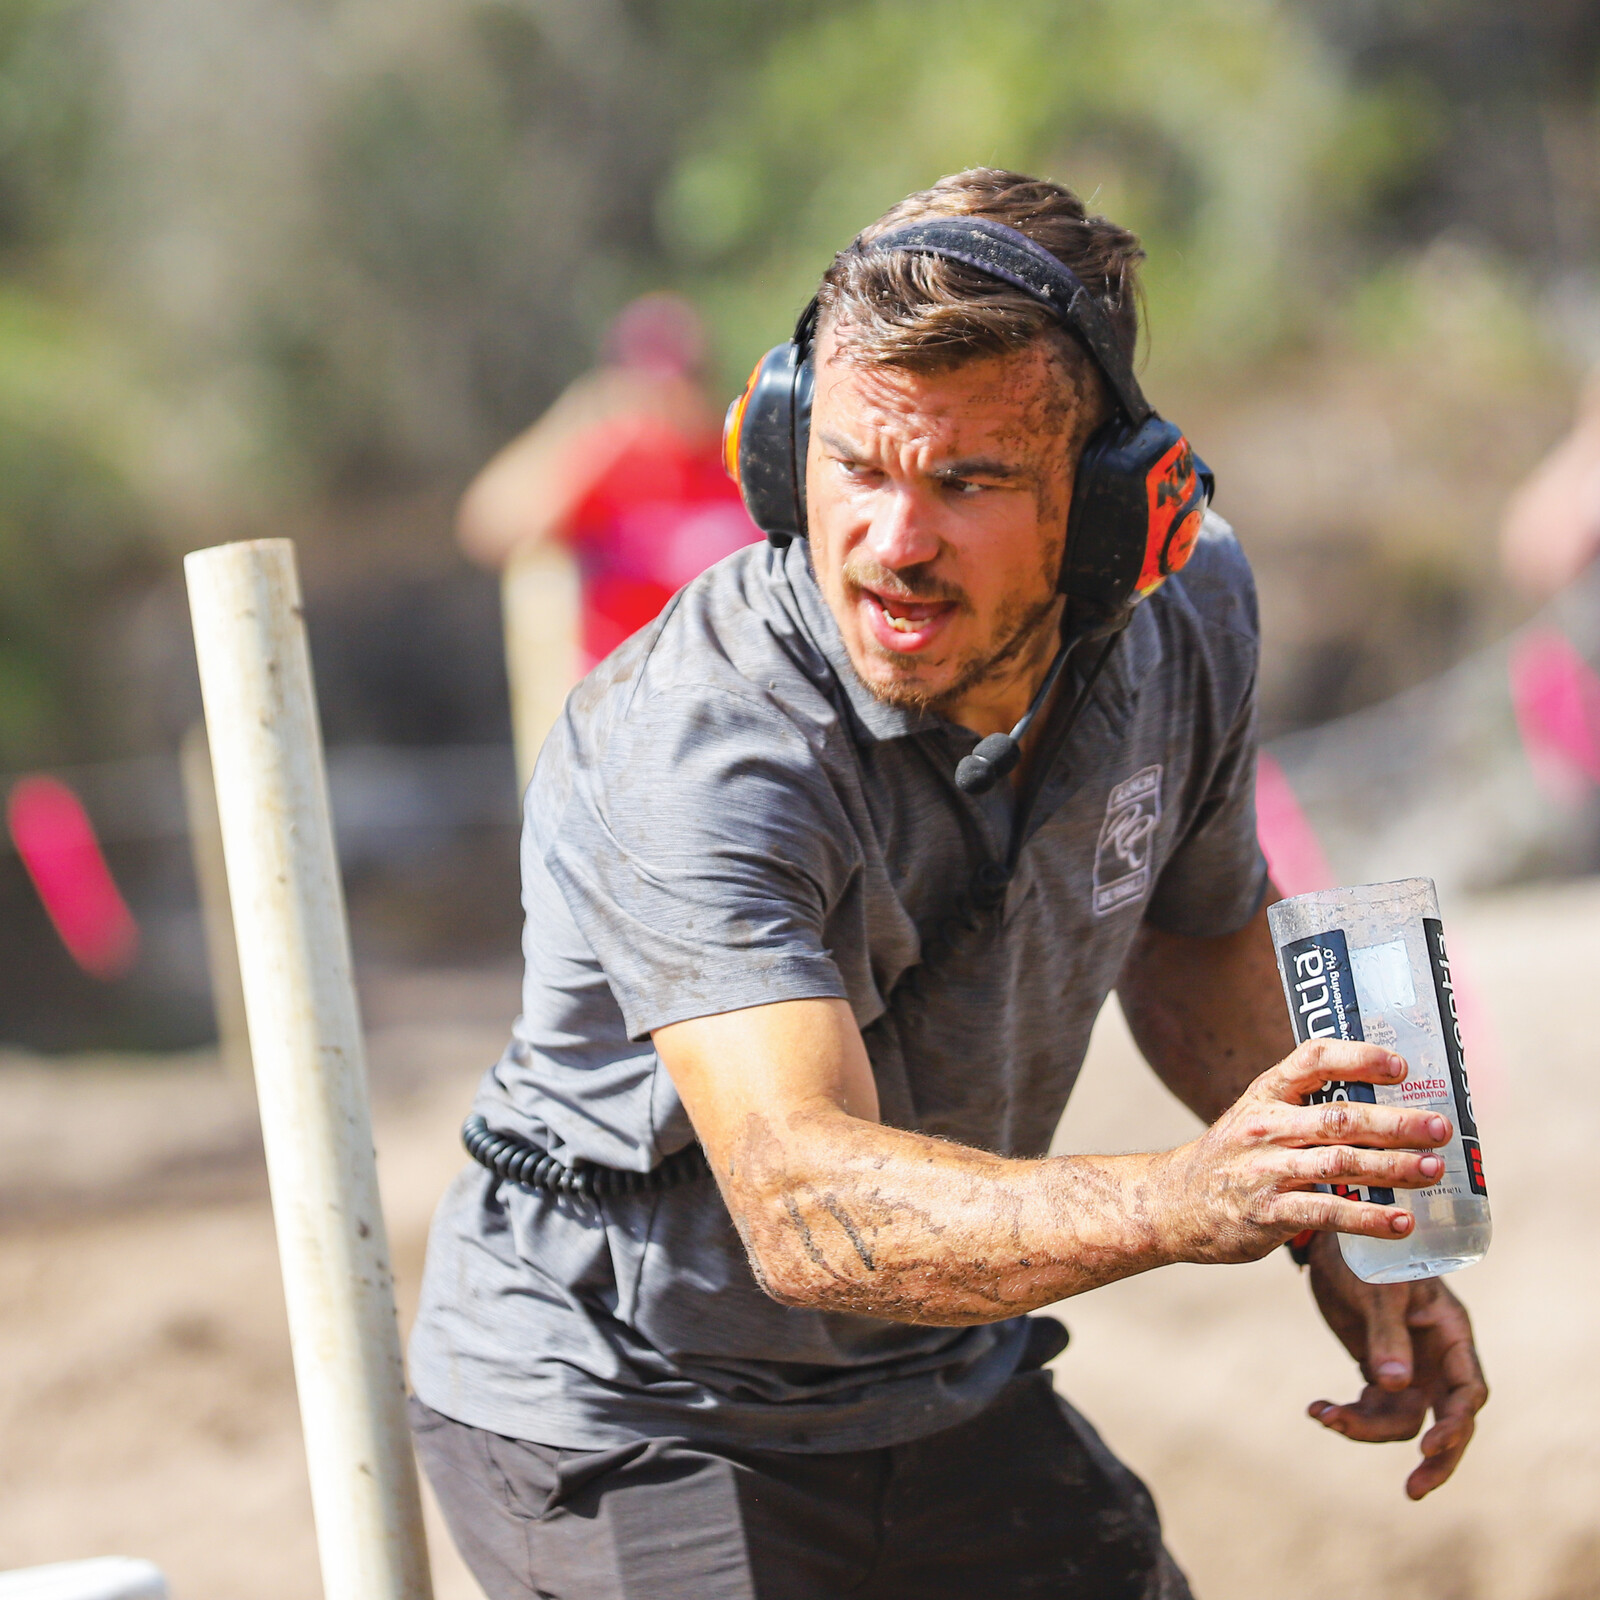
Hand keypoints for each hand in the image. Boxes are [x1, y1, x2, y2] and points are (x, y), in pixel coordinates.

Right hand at [1155, 1039, 1450, 1264]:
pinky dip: (1369, 1218)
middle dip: (1396, 1123)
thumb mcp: (1256, 1117)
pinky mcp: (1268, 1214)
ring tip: (1432, 1170)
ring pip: (1340, 1164)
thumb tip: (1382, 1106)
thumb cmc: (1231, 1157)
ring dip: (1393, 1168)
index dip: (1359, 1058)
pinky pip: (1327, 1215)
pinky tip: (1403, 1221)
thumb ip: (1306, 1109)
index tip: (1401, 1066)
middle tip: (1441, 1128)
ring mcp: (1266, 1170)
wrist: (1172, 1203)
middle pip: (1340, 1117)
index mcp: (1266, 1094)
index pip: (1313, 1059)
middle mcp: (1266, 1126)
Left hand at [1304, 1233, 1487, 1497]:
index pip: (1467, 1390)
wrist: (1331, 1239)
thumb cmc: (1366, 1253)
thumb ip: (1386, 1334)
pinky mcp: (1378, 1369)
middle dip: (1435, 1458)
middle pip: (1447, 1420)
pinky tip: (1317, 1409)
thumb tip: (1391, 1385)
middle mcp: (1434, 1356)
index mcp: (1449, 1333)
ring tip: (1324, 1415)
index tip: (1429, 1448)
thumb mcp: (1377, 1289)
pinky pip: (1372, 1407)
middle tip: (1413, 1490)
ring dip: (1367, 1428)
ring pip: (1403, 1419)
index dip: (1455, 1425)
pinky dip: (1349, 1414)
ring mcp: (1408, 1366)